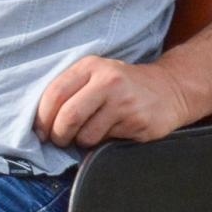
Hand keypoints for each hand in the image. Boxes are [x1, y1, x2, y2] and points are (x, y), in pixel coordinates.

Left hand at [34, 56, 190, 148]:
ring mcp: (124, 103)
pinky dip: (101, 144)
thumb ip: (70, 90)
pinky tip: (111, 133)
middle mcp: (108, 81)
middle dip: (58, 135)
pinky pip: (107, 142)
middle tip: (59, 140)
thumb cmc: (123, 86)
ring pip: (86, 135)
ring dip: (81, 142)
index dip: (42, 117)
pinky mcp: (138, 122)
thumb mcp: (96, 75)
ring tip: (89, 134)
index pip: (55, 94)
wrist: (170, 88)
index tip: (41, 130)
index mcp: (90, 67)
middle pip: (68, 117)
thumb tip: (42, 122)